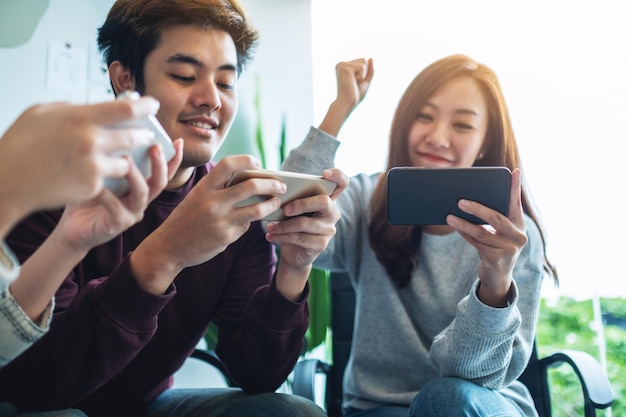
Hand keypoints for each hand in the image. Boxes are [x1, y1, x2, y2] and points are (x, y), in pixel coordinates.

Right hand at [0, 98, 161, 218]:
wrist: (7, 182)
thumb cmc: (18, 147)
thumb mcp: (39, 113)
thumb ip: (69, 108)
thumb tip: (87, 107)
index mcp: (79, 118)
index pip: (125, 108)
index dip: (144, 106)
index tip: (153, 105)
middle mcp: (91, 140)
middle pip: (134, 136)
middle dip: (144, 136)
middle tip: (147, 135)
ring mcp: (94, 165)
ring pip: (125, 162)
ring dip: (123, 161)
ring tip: (114, 159)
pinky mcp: (93, 186)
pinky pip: (108, 179)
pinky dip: (103, 177)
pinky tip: (89, 176)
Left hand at [57, 141, 175, 251]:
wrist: (70, 230)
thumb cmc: (85, 197)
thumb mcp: (100, 173)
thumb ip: (111, 159)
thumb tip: (115, 131)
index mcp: (140, 187)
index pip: (164, 173)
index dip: (174, 159)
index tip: (178, 142)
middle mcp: (140, 201)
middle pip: (160, 182)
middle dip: (160, 164)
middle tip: (155, 146)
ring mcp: (131, 214)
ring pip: (142, 194)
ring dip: (135, 176)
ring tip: (125, 159)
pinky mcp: (116, 225)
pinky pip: (117, 210)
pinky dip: (108, 197)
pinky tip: (98, 186)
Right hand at [130, 155, 289, 293]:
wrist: (168, 247)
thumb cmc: (186, 218)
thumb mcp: (196, 196)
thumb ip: (218, 187)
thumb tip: (250, 179)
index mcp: (204, 187)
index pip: (229, 164)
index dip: (247, 160)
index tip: (258, 163)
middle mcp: (213, 202)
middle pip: (252, 186)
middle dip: (272, 184)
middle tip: (281, 186)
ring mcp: (221, 221)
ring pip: (257, 209)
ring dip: (271, 205)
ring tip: (276, 202)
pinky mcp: (226, 237)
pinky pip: (246, 226)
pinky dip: (249, 222)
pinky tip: (248, 221)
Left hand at [264, 168, 347, 300]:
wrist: (294, 253)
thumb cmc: (292, 224)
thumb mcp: (292, 209)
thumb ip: (292, 197)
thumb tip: (276, 189)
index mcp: (328, 199)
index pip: (342, 183)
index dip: (337, 175)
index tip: (325, 173)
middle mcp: (332, 213)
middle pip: (323, 201)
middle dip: (301, 204)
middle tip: (285, 209)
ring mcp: (329, 229)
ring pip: (305, 223)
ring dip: (283, 225)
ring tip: (270, 226)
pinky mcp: (321, 244)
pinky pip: (299, 238)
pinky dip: (282, 236)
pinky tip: (271, 236)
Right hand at [319, 58, 373, 136]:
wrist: (347, 103)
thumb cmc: (355, 95)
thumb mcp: (365, 81)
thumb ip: (369, 70)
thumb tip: (371, 58)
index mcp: (344, 67)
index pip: (362, 61)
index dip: (364, 73)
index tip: (355, 83)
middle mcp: (342, 64)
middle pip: (363, 60)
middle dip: (364, 73)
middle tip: (354, 83)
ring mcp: (342, 65)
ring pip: (363, 62)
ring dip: (362, 75)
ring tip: (353, 82)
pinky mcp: (344, 67)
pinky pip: (362, 66)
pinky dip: (361, 76)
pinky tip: (353, 81)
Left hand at [446, 168, 527, 306]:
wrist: (499, 276)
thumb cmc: (495, 246)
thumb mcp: (499, 232)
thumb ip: (494, 217)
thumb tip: (468, 199)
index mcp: (519, 224)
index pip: (516, 202)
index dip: (515, 187)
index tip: (515, 171)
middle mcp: (518, 236)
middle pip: (496, 218)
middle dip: (477, 208)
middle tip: (460, 201)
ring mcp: (509, 249)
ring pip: (482, 232)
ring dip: (463, 224)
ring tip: (448, 216)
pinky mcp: (497, 259)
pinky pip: (477, 244)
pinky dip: (464, 234)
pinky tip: (454, 227)